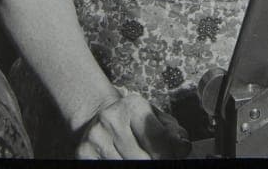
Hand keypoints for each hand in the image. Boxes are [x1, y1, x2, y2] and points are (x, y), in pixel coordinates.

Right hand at [75, 87, 189, 158]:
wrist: (96, 117)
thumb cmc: (131, 120)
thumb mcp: (154, 117)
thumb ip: (172, 132)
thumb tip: (183, 147)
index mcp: (133, 106)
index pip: (160, 140)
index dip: (170, 155)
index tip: (171, 158)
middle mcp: (111, 119)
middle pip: (144, 159)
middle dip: (155, 163)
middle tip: (156, 161)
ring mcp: (96, 138)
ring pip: (126, 167)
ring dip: (138, 167)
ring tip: (140, 159)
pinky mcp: (84, 154)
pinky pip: (108, 168)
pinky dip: (120, 168)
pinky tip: (123, 160)